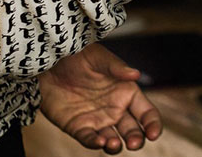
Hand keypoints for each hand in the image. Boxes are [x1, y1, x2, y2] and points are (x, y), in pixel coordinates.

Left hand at [38, 43, 160, 153]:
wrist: (49, 63)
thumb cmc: (78, 56)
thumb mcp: (98, 57)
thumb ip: (116, 67)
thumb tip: (136, 74)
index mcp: (126, 92)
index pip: (147, 113)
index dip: (153, 125)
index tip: (153, 134)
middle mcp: (115, 109)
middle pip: (132, 131)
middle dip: (136, 139)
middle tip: (134, 143)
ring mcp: (97, 120)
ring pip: (113, 140)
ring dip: (116, 146)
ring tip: (114, 144)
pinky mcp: (79, 127)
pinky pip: (89, 139)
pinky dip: (94, 143)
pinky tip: (98, 142)